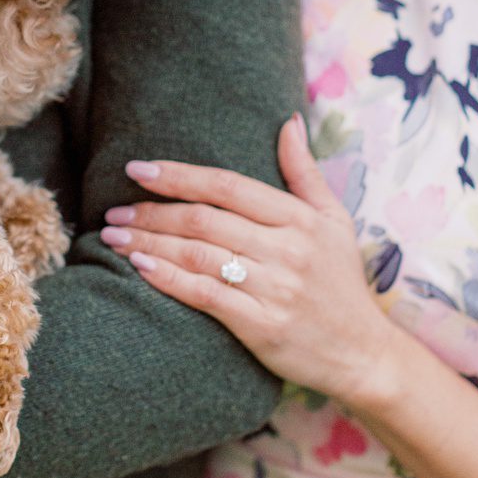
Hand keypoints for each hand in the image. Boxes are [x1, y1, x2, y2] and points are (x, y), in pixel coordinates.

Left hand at [102, 115, 411, 409]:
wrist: (366, 357)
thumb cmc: (341, 284)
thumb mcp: (334, 222)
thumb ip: (304, 172)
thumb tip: (287, 121)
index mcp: (300, 219)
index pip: (227, 186)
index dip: (178, 175)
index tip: (136, 169)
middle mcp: (289, 250)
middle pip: (203, 219)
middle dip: (150, 213)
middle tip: (113, 211)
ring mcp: (276, 289)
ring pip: (197, 254)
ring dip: (148, 242)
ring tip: (112, 237)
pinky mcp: (264, 326)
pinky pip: (205, 295)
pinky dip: (168, 278)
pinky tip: (139, 266)